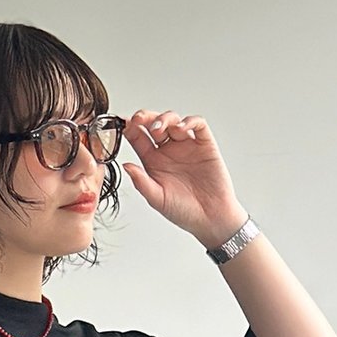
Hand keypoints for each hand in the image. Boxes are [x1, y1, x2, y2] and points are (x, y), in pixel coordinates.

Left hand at [119, 110, 248, 246]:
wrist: (211, 219)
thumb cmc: (184, 211)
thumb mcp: (157, 199)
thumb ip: (141, 182)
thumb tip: (126, 166)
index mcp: (153, 161)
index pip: (138, 138)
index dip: (131, 128)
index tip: (125, 125)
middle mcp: (168, 150)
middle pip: (154, 124)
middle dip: (146, 118)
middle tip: (140, 119)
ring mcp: (186, 145)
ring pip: (173, 120)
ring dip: (165, 119)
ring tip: (160, 129)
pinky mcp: (204, 144)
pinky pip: (197, 125)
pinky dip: (189, 122)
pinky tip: (181, 129)